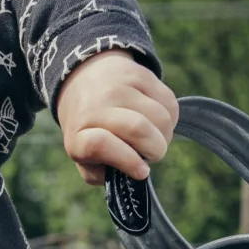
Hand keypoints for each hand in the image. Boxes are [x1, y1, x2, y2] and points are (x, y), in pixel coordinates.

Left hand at [56, 51, 177, 184]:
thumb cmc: (88, 129)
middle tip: (150, 154)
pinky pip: (169, 103)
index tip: (142, 171)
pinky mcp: (139, 74)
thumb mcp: (83, 157)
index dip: (127, 161)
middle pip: (139, 129)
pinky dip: (170, 118)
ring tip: (153, 137)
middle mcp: (95, 105)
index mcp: (78, 133)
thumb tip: (132, 174)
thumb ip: (100, 173)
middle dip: (155, 150)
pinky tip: (156, 120)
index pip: (100, 144)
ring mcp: (118, 86)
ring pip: (161, 117)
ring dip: (165, 135)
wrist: (85, 80)